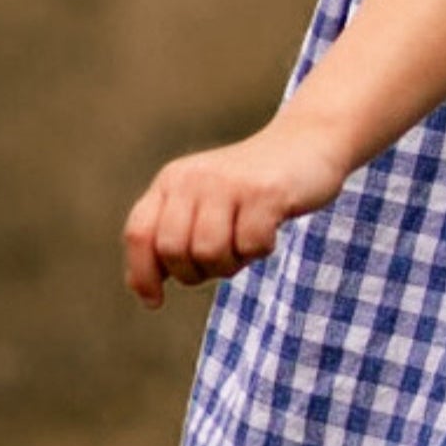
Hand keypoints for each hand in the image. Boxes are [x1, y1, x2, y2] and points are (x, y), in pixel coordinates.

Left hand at [122, 115, 351, 302]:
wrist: (306, 143)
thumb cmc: (251, 189)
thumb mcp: (203, 204)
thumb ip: (173, 236)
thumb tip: (144, 291)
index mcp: (171, 182)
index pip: (139, 234)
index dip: (142, 273)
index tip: (155, 301)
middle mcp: (193, 178)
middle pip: (172, 251)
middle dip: (195, 273)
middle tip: (221, 261)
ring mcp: (228, 183)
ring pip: (209, 252)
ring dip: (231, 264)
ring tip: (245, 245)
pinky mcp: (264, 192)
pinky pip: (250, 245)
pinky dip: (261, 250)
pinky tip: (270, 231)